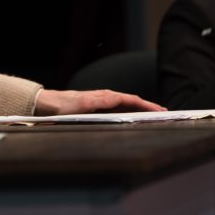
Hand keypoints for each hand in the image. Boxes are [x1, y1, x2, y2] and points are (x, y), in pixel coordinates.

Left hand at [34, 89, 164, 115]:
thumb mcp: (82, 105)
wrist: (49, 104)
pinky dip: (130, 113)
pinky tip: (134, 118)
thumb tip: (116, 99)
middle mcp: (106, 97)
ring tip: (154, 116)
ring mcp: (103, 102)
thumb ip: (99, 103)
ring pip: (127, 105)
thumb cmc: (64, 106)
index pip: (132, 100)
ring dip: (141, 110)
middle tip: (165, 114)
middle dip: (149, 107)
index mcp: (105, 96)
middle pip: (133, 102)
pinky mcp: (98, 107)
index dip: (147, 105)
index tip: (161, 111)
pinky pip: (119, 109)